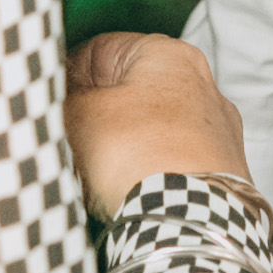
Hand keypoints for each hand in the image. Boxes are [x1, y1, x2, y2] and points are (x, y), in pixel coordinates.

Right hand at [64, 30, 254, 218]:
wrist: (189, 224)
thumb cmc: (139, 158)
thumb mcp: (80, 114)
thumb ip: (63, 96)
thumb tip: (55, 96)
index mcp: (170, 55)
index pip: (100, 49)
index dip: (66, 75)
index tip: (50, 101)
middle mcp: (203, 86)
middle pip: (128, 90)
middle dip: (96, 112)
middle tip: (67, 136)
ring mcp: (217, 131)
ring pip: (150, 128)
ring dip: (120, 144)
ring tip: (94, 170)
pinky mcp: (222, 171)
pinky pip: (170, 161)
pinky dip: (147, 170)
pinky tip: (127, 189)